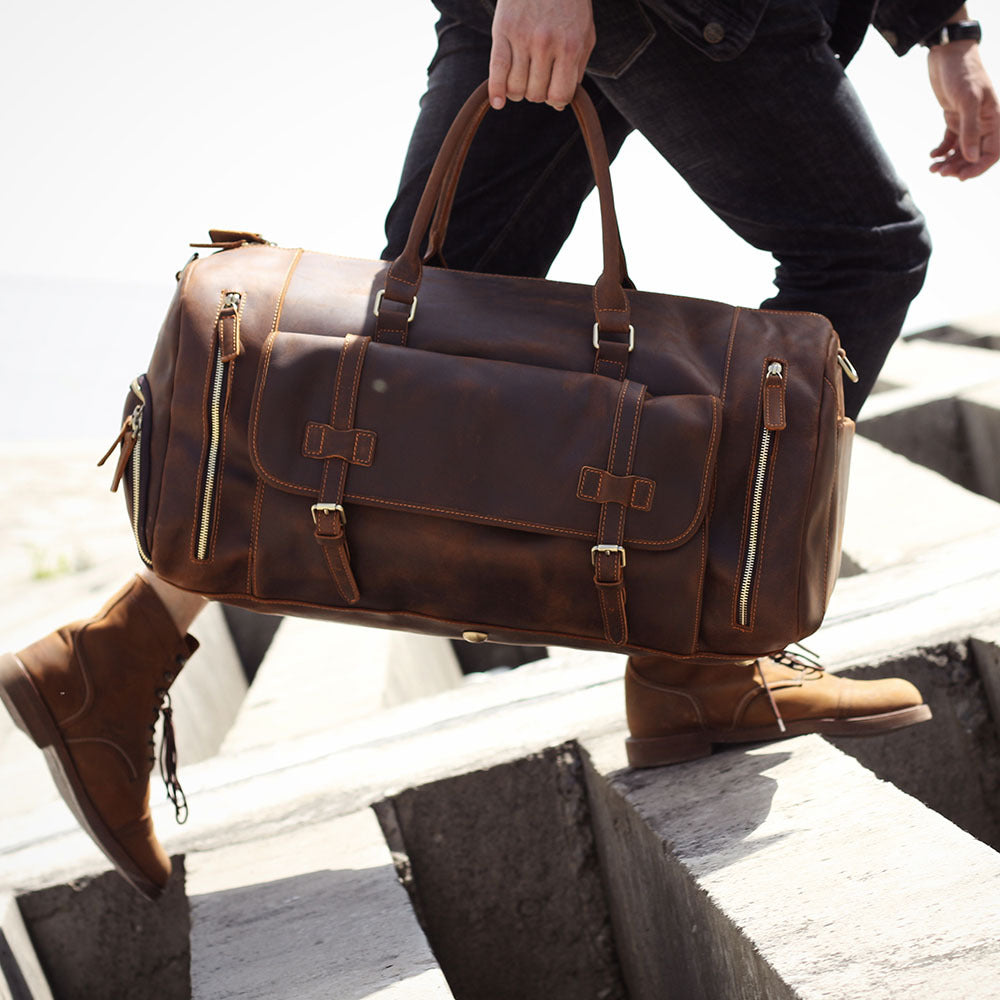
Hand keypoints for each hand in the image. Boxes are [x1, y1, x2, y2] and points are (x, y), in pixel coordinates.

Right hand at [489, 0, 595, 111]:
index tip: (555, 93)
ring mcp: (522, 38)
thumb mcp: (585, 34)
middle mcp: (545, 44)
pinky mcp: (502, 31)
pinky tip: (497, 102)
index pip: (560, 95)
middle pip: (536, 94)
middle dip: (538, 92)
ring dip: (519, 91)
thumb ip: (577, 69)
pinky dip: (496, 91)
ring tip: (523, 78)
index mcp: (570, 46)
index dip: (557, 100)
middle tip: (539, 78)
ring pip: (517, 89)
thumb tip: (560, 102)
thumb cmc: (569, 6)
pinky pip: (497, 71)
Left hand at [928, 40, 998, 178]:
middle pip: (975, 155)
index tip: (961, 177)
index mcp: (994, 118)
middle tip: (941, 174)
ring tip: (933, 169)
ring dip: (949, 162)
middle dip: (960, 167)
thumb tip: (972, 158)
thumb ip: (970, 130)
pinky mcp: (954, 117)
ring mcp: (968, 120)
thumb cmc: (962, 72)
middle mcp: (983, 122)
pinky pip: (950, 141)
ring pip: (961, 150)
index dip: (979, 167)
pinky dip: (942, 151)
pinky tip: (932, 156)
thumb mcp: (967, 101)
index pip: (992, 152)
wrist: (947, 53)